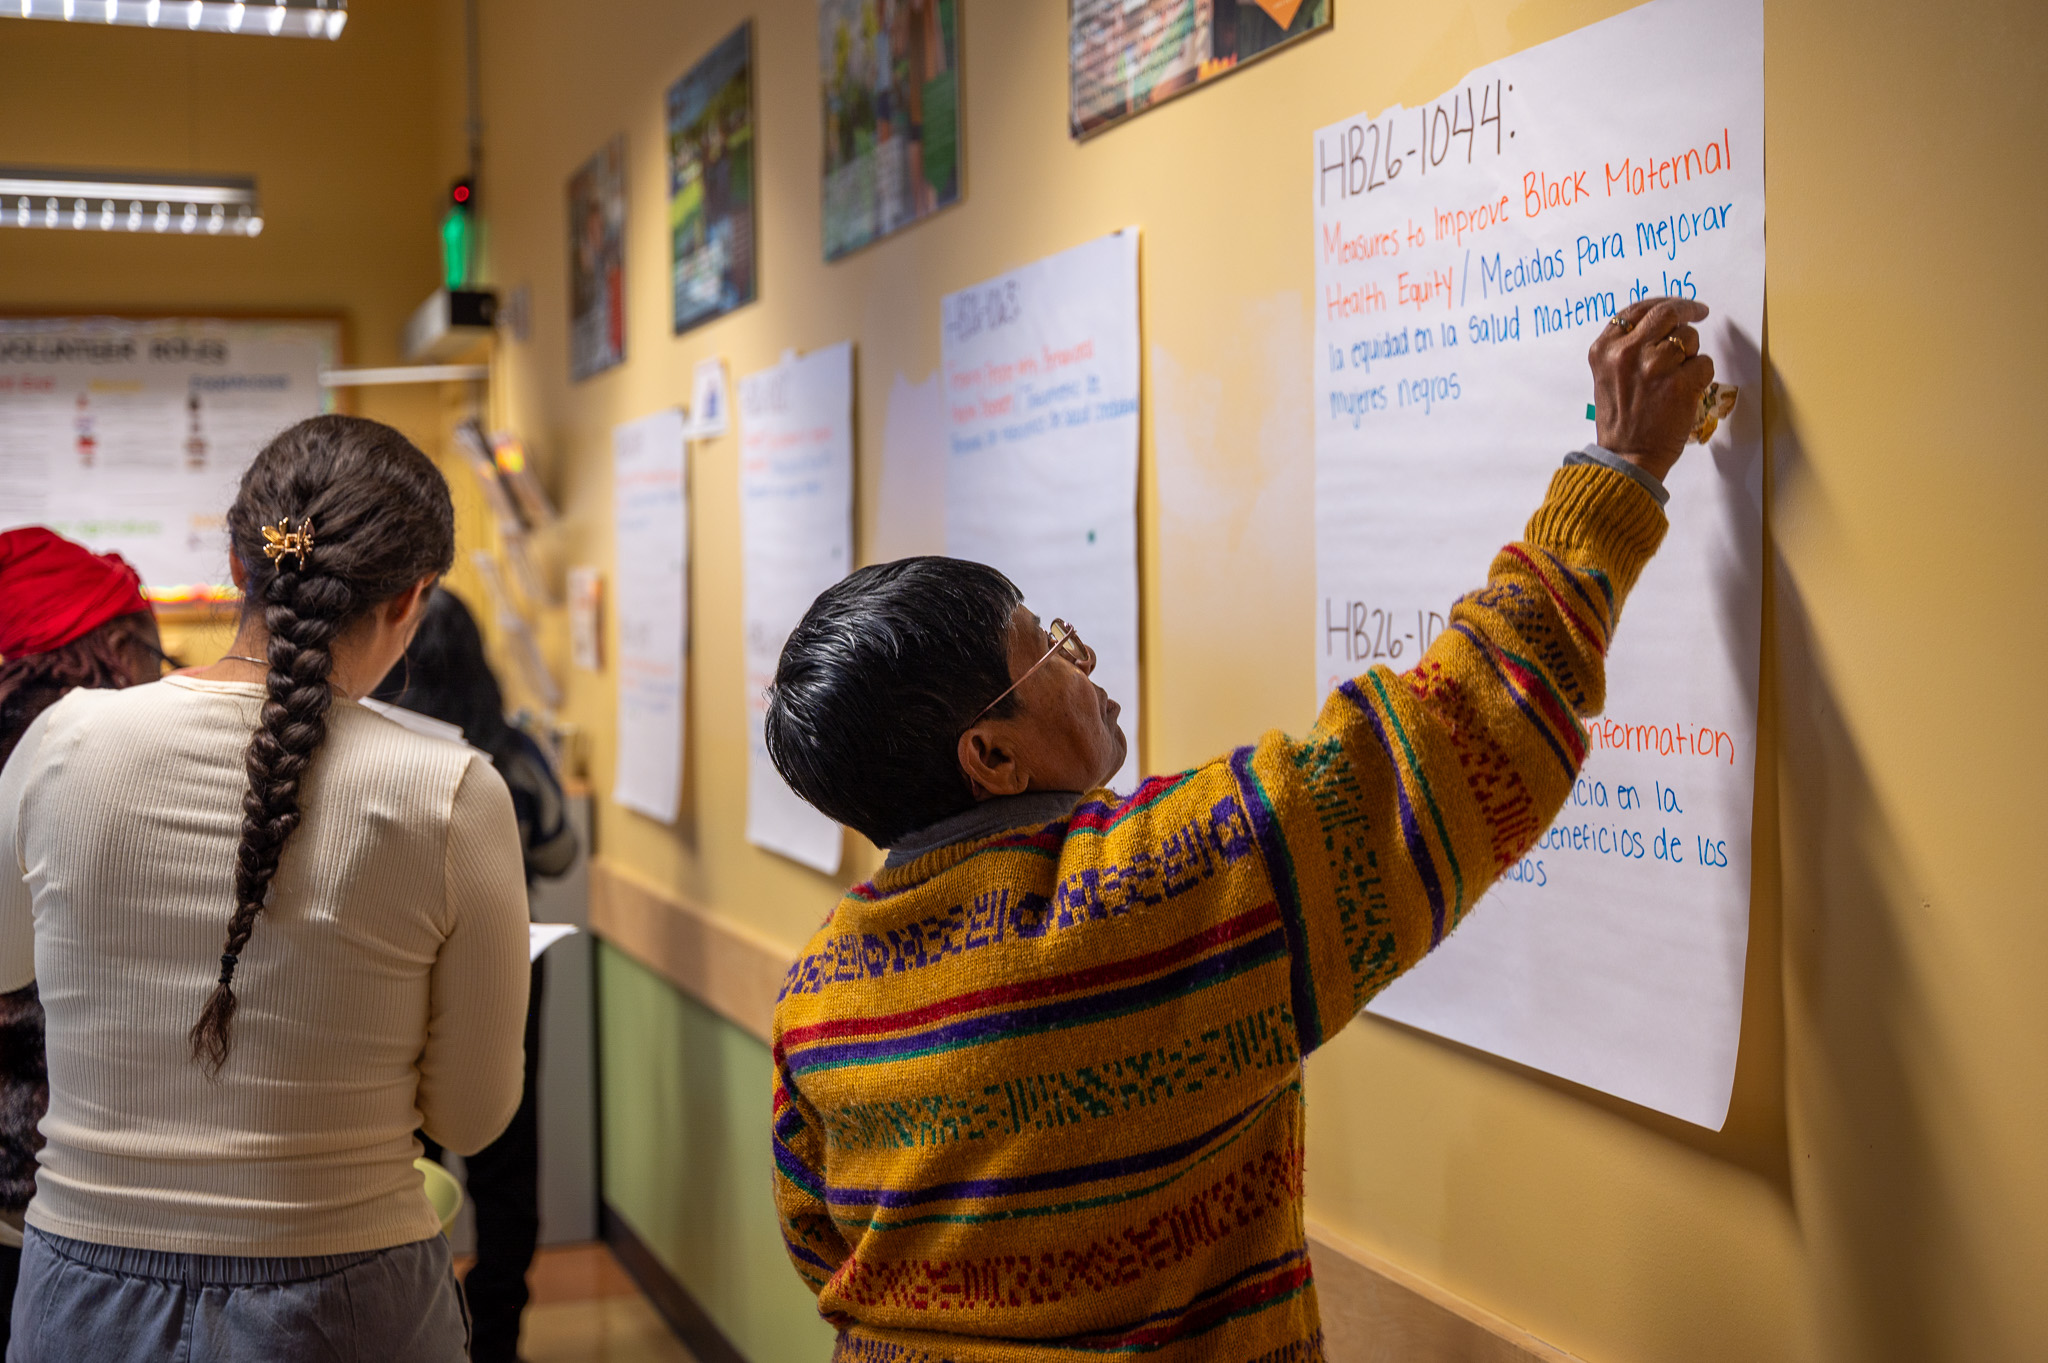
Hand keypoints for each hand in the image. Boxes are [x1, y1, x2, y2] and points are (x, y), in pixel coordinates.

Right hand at [1588, 297, 1715, 483]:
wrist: (1628, 456)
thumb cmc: (1620, 419)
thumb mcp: (1607, 375)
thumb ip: (1625, 347)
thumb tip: (1659, 322)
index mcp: (1605, 349)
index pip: (1637, 310)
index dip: (1663, 303)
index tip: (1681, 306)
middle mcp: (1627, 353)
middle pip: (1667, 313)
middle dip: (1688, 309)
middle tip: (1700, 312)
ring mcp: (1654, 367)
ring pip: (1688, 338)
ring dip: (1691, 353)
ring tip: (1677, 375)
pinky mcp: (1680, 384)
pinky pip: (1704, 363)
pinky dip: (1701, 375)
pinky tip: (1686, 390)